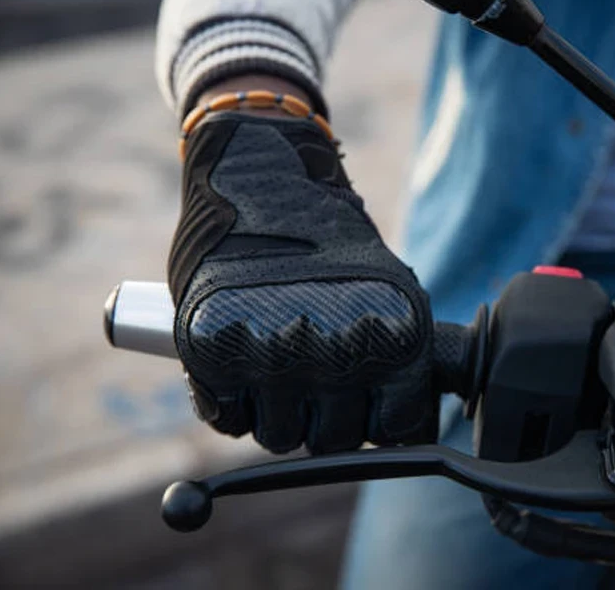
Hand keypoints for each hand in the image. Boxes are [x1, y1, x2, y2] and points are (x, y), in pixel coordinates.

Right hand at [168, 109, 436, 453]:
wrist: (261, 175)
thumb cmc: (327, 235)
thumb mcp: (385, 287)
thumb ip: (395, 354)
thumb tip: (404, 422)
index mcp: (390, 338)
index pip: (396, 428)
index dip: (381, 421)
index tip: (370, 409)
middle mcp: (332, 353)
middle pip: (335, 440)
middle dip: (329, 420)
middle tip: (319, 384)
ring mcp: (268, 355)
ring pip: (279, 436)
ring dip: (281, 417)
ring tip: (280, 372)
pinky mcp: (210, 351)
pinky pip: (226, 420)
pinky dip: (233, 407)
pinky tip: (243, 372)